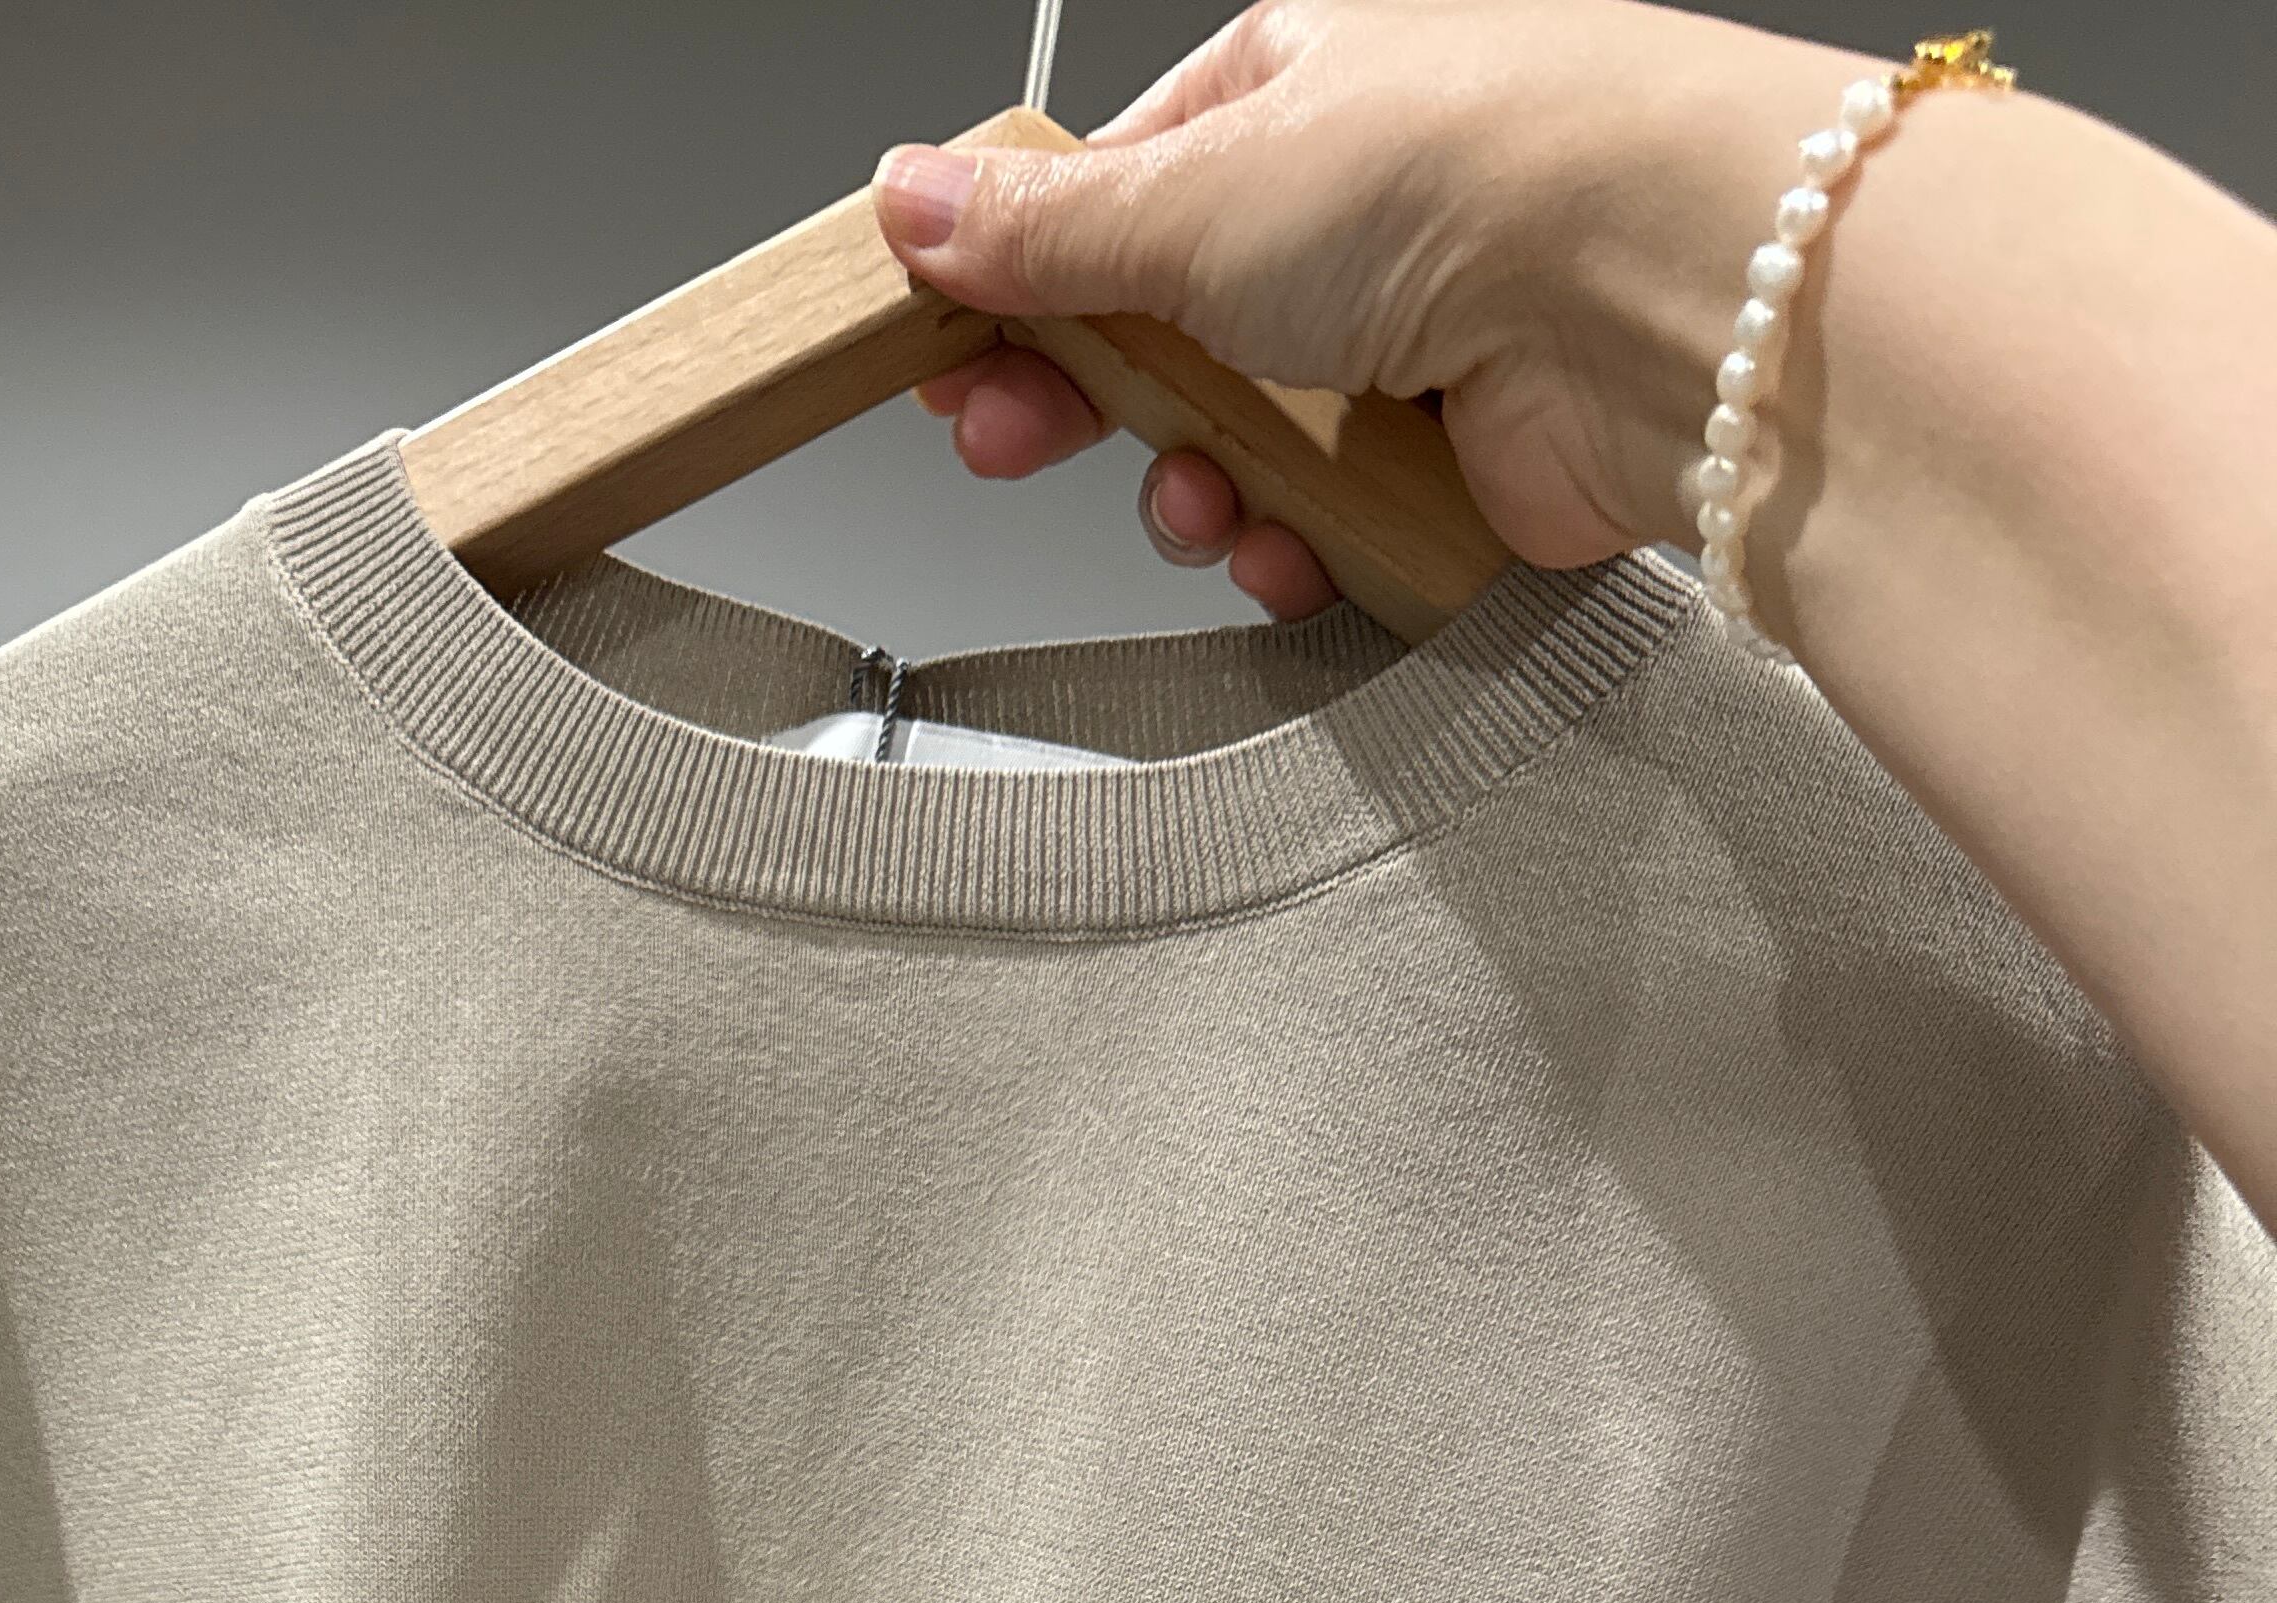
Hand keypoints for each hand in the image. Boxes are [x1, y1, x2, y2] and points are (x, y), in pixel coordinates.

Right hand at [873, 0, 1853, 617]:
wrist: (1648, 294)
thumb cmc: (1464, 174)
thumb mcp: (1191, 192)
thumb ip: (1042, 227)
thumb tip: (911, 201)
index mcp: (1288, 94)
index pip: (1113, 195)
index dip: (1022, 283)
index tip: (950, 352)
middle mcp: (1354, 209)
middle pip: (1165, 333)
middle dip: (1090, 404)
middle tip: (1017, 444)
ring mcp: (1410, 337)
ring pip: (1243, 444)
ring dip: (1200, 493)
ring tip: (1205, 504)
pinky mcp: (1459, 458)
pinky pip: (1333, 523)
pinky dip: (1298, 550)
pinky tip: (1293, 548)